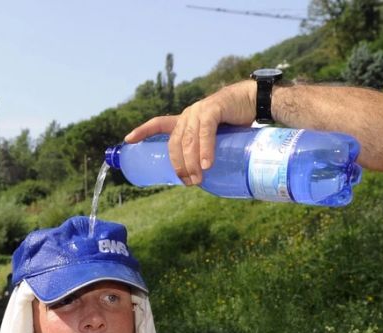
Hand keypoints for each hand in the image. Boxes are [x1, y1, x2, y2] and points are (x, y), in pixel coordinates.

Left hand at [125, 80, 256, 185]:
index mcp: (184, 120)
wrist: (254, 101)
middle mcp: (188, 115)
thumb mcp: (215, 136)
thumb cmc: (234, 122)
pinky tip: (206, 164)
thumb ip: (205, 150)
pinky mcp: (214, 110)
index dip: (143, 131)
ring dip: (191, 162)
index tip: (128, 140)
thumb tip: (203, 177)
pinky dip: (205, 149)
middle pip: (175, 143)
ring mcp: (199, 111)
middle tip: (187, 182)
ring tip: (197, 179)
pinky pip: (206, 132)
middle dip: (178, 165)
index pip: (158, 124)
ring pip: (188, 140)